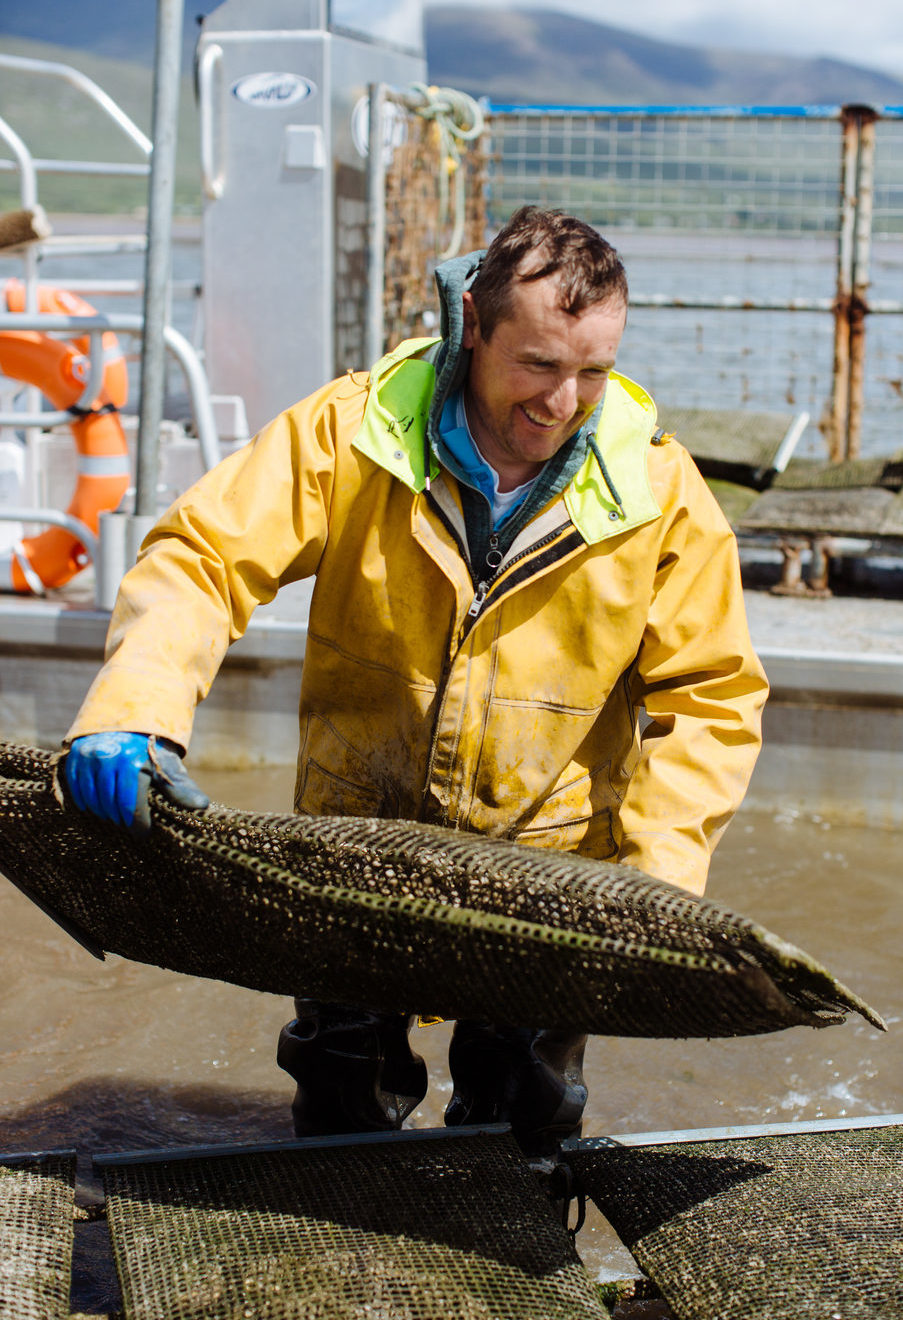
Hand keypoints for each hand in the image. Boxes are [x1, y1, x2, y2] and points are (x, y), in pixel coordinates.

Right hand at [62, 732, 208, 830]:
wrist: (130, 720)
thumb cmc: (153, 751)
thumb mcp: (169, 766)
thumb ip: (181, 788)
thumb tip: (202, 806)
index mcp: (135, 764)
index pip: (131, 806)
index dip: (137, 825)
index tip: (142, 834)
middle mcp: (110, 759)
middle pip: (110, 806)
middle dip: (121, 819)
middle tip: (128, 823)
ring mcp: (90, 756)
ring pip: (92, 799)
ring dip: (103, 812)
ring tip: (114, 816)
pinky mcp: (76, 755)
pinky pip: (76, 788)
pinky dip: (85, 801)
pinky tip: (95, 807)